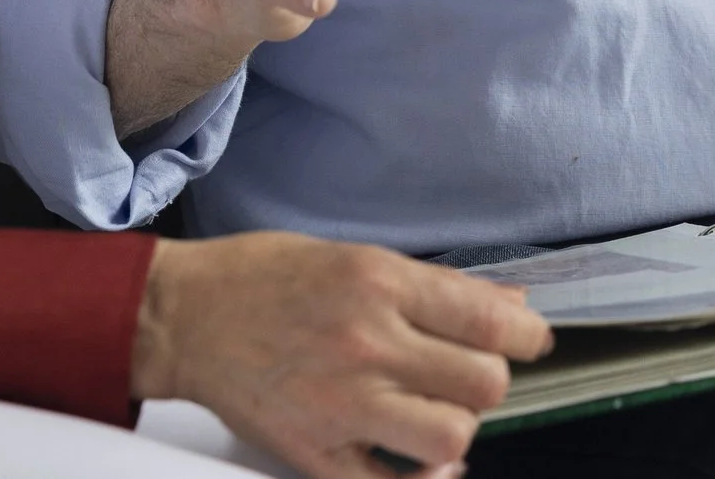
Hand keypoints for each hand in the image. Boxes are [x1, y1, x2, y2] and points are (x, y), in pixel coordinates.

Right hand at [132, 233, 552, 478]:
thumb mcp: (354, 256)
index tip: (530, 341)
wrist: (184, 317)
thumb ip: (434, 287)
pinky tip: (418, 464)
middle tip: (464, 375)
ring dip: (455, 428)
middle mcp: (367, 343)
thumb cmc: (263, 278)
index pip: (490, 321)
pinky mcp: (315, 452)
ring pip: (450, 436)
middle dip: (487, 381)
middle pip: (483, 383)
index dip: (528, 337)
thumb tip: (509, 308)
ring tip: (436, 414)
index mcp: (378, 284)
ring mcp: (342, 403)